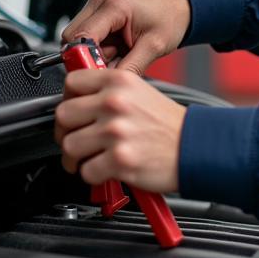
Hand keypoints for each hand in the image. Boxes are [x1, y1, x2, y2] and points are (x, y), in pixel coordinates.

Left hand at [55, 68, 185, 193]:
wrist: (195, 146)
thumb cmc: (170, 124)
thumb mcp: (140, 92)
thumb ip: (109, 93)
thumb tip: (78, 102)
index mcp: (119, 81)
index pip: (72, 82)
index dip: (68, 99)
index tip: (74, 110)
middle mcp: (115, 102)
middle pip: (63, 116)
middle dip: (66, 132)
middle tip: (77, 139)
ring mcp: (116, 131)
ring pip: (70, 146)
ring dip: (77, 158)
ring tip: (91, 158)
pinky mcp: (119, 159)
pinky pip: (86, 171)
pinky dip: (94, 176)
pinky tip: (107, 170)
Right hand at [63, 0, 190, 74]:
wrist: (179, 4)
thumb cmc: (170, 18)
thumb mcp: (154, 47)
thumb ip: (128, 67)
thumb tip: (107, 83)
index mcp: (115, 5)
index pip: (80, 38)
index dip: (84, 60)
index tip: (96, 74)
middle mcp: (101, 0)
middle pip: (72, 38)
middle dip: (89, 57)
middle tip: (114, 63)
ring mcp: (97, 4)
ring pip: (77, 39)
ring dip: (95, 53)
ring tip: (120, 53)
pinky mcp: (98, 11)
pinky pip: (87, 36)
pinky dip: (99, 48)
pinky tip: (117, 49)